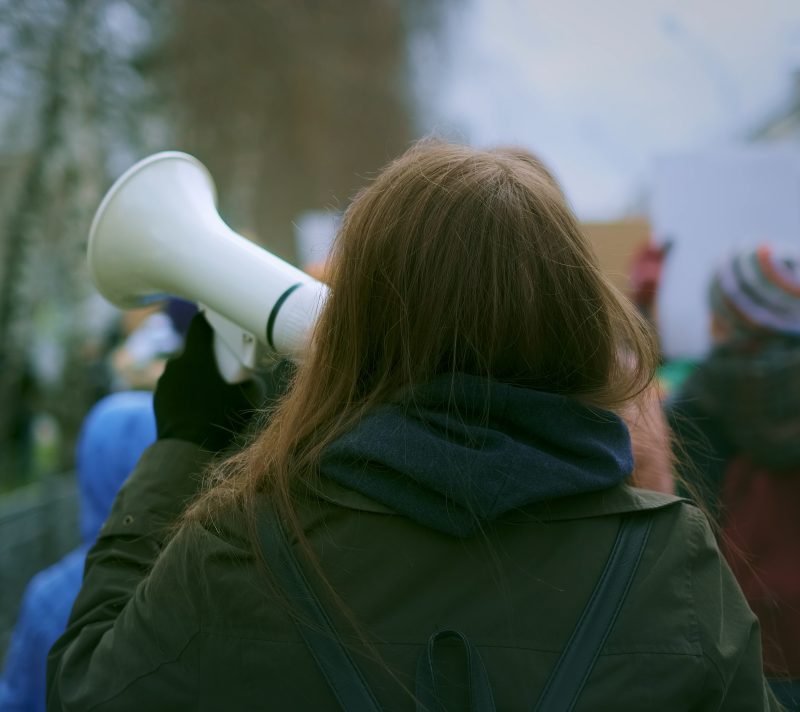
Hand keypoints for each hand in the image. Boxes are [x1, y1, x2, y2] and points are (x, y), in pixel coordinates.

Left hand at [154, 314, 265, 451]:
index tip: (218, 319)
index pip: (200, 324)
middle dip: (207, 354)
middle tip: (222, 366)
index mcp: (197, 358)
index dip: (210, 318)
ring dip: (195, 372)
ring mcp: (165, 379)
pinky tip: (196, 402)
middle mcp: (177, 363)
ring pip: (183, 366)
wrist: (188, 449)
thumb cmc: (219, 421)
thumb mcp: (247, 399)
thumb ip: (250, 380)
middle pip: (194, 348)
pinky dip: (184, 387)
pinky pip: (175, 383)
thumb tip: (252, 374)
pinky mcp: (159, 394)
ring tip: (209, 389)